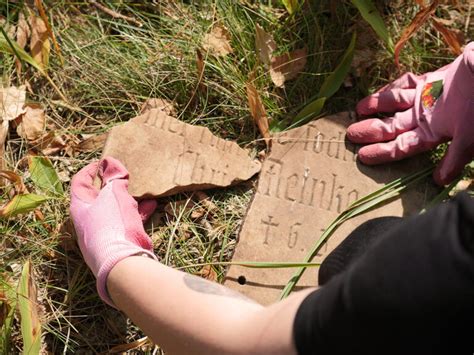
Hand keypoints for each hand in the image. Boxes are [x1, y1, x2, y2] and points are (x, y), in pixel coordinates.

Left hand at [70, 156, 156, 305]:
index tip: (103, 162)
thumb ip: (114, 177)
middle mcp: (88, 220)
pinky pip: (127, 221)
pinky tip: (152, 204)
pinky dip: (138, 211)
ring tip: (142, 189)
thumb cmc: (113, 224)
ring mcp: (103, 232)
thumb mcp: (114, 194)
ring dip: (129, 198)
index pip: (80, 182)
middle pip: (99, 196)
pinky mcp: (118, 240)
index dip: (90, 170)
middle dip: (113, 184)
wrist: (122, 262)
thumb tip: (110, 162)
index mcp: (81, 207)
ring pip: (115, 209)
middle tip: (125, 175)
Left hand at [347, 42, 473, 184]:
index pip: (402, 147)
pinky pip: (406, 83)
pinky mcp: (432, 79)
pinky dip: (391, 87)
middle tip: (350, 135)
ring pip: (395, 104)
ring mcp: (428, 98)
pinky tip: (377, 92)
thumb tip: (439, 181)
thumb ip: (454, 159)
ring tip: (358, 109)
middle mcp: (428, 118)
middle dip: (372, 131)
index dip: (383, 152)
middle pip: (393, 127)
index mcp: (435, 134)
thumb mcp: (469, 139)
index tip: (362, 157)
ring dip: (377, 106)